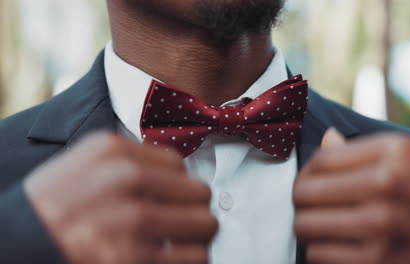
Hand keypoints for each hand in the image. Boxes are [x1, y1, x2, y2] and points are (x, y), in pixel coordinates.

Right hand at [25, 132, 216, 263]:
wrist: (18, 244)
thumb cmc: (50, 207)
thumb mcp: (81, 164)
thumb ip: (126, 161)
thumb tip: (172, 172)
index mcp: (113, 151)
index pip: (179, 163)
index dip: (179, 184)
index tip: (173, 197)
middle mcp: (127, 179)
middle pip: (199, 192)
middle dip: (193, 210)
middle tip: (182, 221)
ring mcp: (133, 219)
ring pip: (205, 224)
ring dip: (197, 236)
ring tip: (181, 240)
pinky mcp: (136, 259)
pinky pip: (195, 257)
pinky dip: (190, 259)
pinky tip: (172, 257)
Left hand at [294, 128, 409, 263]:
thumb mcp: (404, 158)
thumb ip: (360, 150)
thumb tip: (327, 136)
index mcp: (393, 152)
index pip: (318, 161)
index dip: (307, 173)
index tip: (311, 182)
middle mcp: (388, 184)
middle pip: (304, 193)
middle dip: (302, 201)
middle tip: (312, 206)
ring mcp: (383, 225)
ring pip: (304, 225)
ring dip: (309, 227)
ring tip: (324, 226)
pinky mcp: (377, 262)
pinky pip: (317, 255)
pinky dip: (321, 251)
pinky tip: (338, 245)